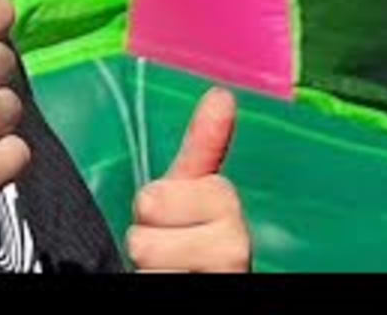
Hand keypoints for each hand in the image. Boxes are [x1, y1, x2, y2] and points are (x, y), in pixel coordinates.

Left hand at [125, 88, 251, 272]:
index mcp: (228, 209)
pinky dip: (152, 283)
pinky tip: (172, 282)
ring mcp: (226, 272)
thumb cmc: (190, 240)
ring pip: (149, 261)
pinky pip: (156, 283)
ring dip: (149, 268)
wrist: (196, 284)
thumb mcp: (189, 191)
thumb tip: (222, 95)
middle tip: (169, 247)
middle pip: (149, 230)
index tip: (170, 216)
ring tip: (171, 269)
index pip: (157, 197)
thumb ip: (203, 147)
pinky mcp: (212, 291)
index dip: (155, 205)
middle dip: (149, 239)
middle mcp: (237, 248)